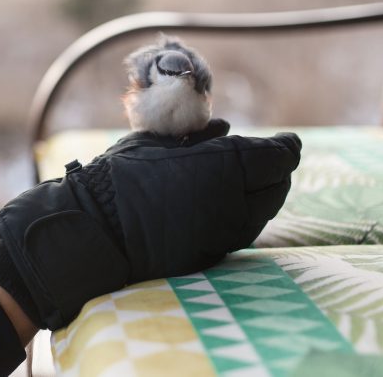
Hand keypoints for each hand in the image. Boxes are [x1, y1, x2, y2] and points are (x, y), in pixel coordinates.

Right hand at [0, 121, 300, 329]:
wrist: (98, 227)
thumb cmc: (122, 175)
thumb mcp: (158, 141)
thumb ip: (198, 136)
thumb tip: (225, 130)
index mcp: (225, 166)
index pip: (279, 156)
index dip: (283, 147)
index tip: (285, 141)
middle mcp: (235, 202)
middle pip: (278, 183)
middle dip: (275, 168)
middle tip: (266, 156)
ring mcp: (226, 232)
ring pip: (264, 209)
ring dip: (261, 193)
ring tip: (243, 179)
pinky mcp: (214, 252)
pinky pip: (242, 228)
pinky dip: (243, 213)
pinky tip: (224, 203)